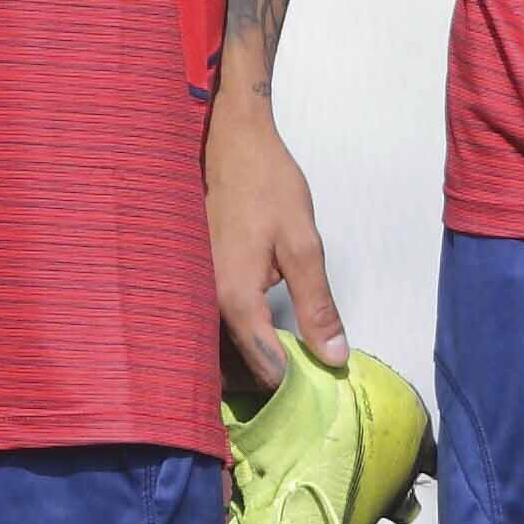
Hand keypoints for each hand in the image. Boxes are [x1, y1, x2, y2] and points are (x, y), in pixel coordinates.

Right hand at [209, 100, 348, 389]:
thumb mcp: (303, 244)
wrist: (229, 140)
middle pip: (233, 366)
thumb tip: (333, 356)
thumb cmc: (267, 185)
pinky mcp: (189, 279)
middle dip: (266, 378)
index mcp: (234, 298)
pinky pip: (208, 324)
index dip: (293, 382)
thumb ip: (316, 304)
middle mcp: (203, 302)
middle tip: (302, 371)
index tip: (317, 383)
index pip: (264, 366)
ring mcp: (191, 291)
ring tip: (284, 351)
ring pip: (217, 348)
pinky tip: (256, 326)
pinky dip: (232, 336)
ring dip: (247, 359)